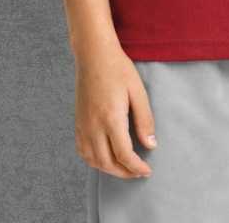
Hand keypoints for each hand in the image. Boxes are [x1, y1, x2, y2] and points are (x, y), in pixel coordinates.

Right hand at [74, 43, 156, 178]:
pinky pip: (83, 151)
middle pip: (107, 163)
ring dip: (109, 169)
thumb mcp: (138, 92)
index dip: (136, 167)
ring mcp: (83, 126)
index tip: (147, 171)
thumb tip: (151, 145)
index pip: (124, 155)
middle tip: (139, 173)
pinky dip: (95, 161)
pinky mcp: (77, 123)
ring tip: (125, 168)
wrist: (94, 56)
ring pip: (93, 160)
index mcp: (111, 119)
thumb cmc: (119, 70)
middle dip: (124, 173)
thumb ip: (145, 120)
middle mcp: (93, 127)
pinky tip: (105, 158)